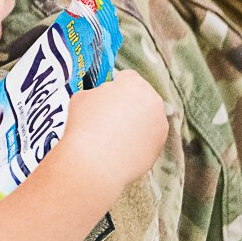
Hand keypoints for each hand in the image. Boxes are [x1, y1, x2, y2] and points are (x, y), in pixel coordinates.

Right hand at [61, 71, 169, 192]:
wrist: (93, 162)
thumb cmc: (84, 126)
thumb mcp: (82, 97)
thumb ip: (97, 93)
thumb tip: (102, 99)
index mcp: (134, 83)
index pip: (127, 77)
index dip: (114, 86)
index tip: (105, 97)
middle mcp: (152, 100)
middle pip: (140, 97)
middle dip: (127, 105)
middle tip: (108, 118)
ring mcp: (159, 124)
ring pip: (146, 118)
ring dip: (134, 123)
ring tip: (112, 137)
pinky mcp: (159, 146)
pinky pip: (147, 139)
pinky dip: (137, 142)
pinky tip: (119, 150)